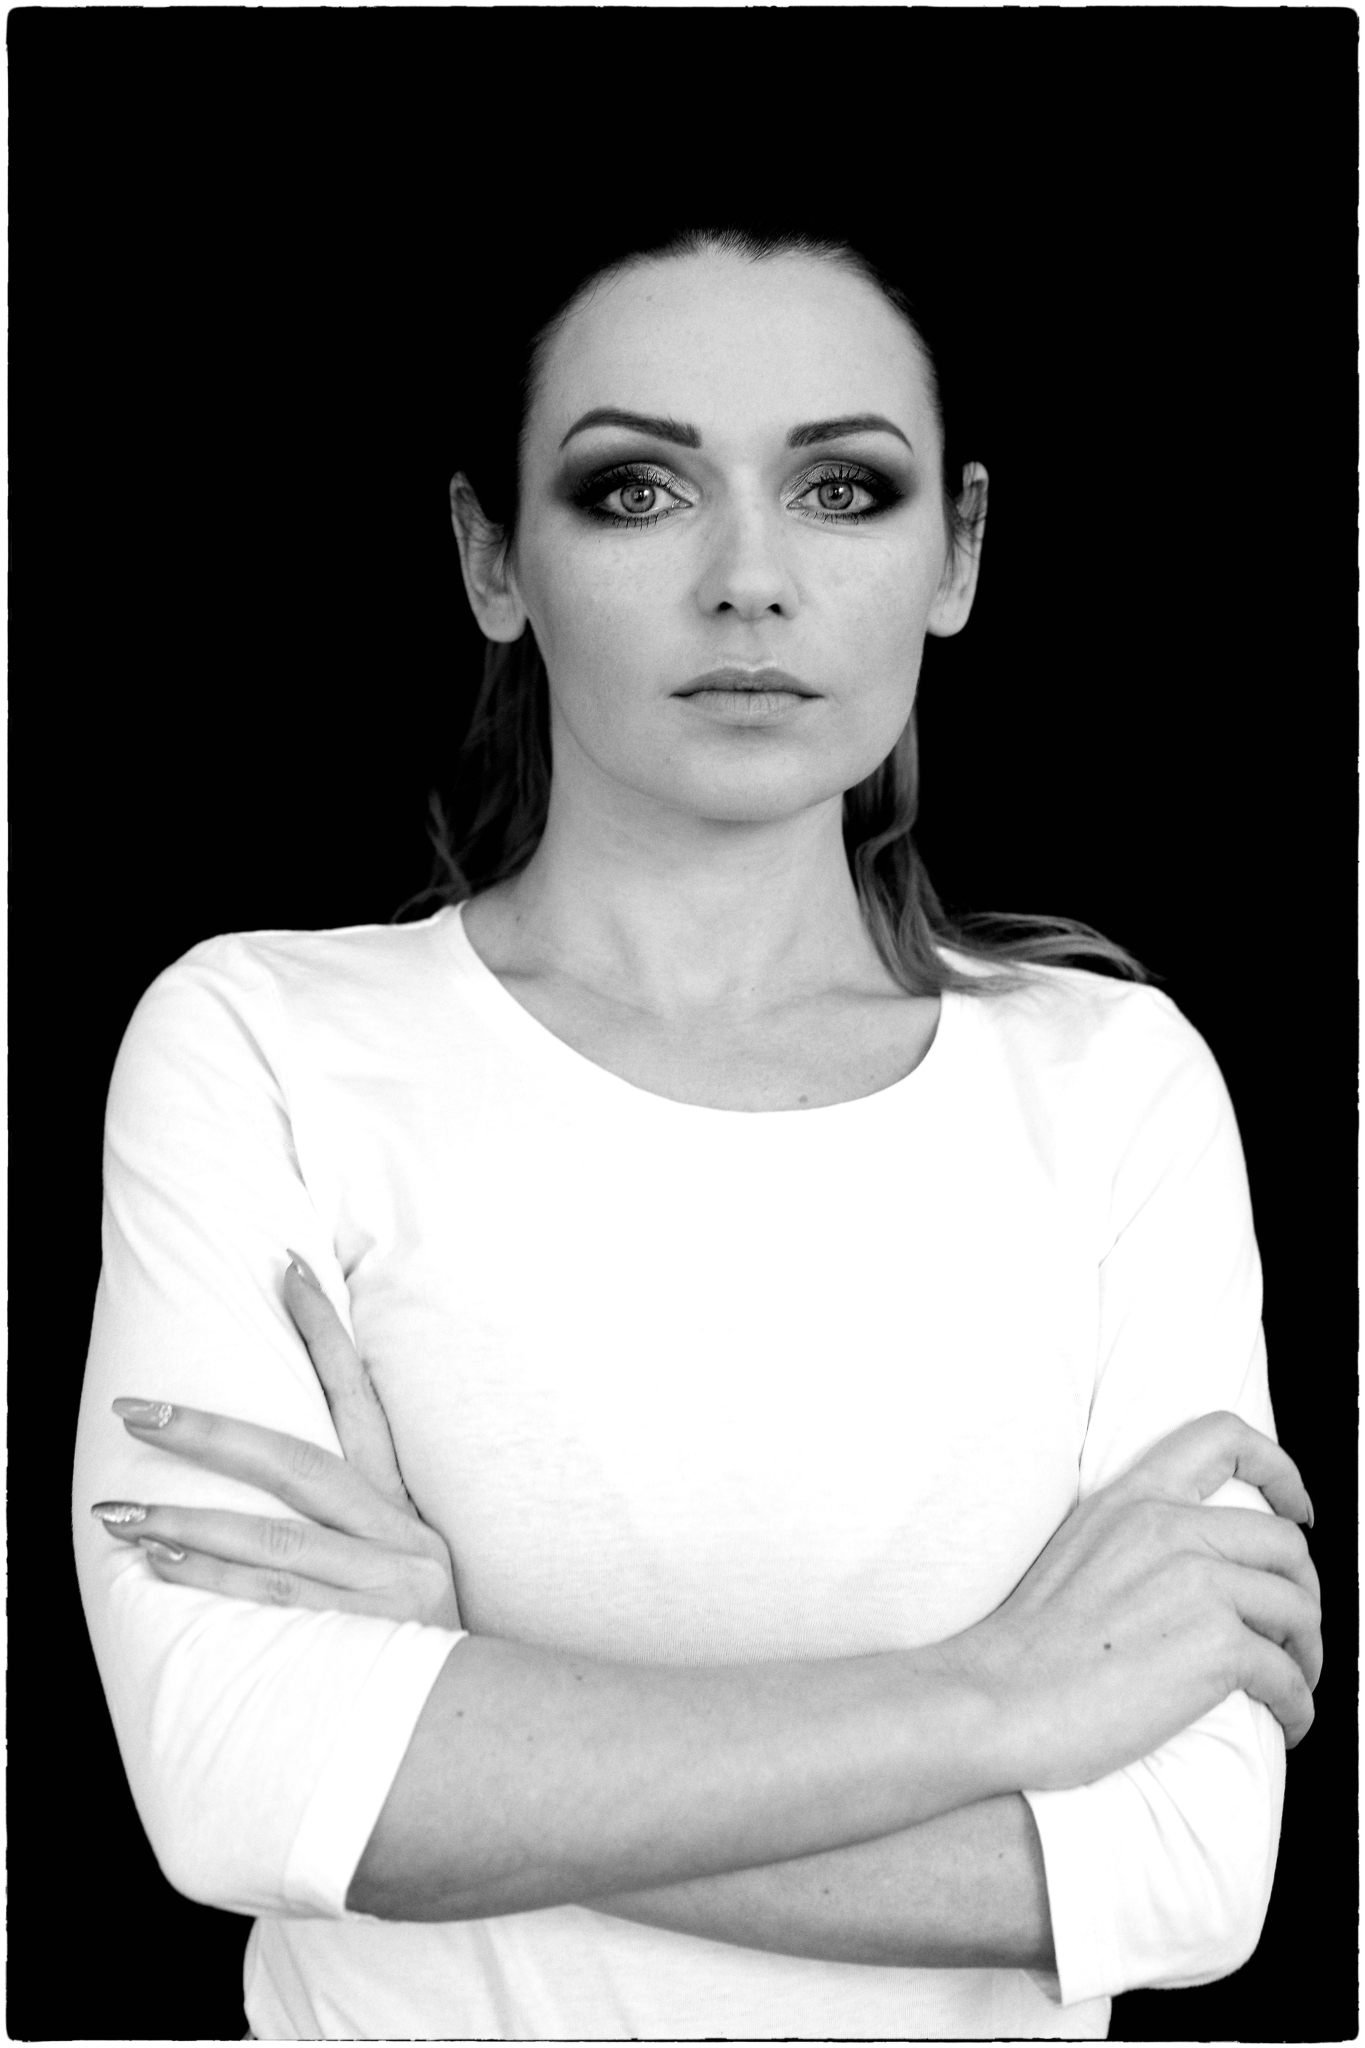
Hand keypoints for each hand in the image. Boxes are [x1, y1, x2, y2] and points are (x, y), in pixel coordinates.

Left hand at [93, 1253, 460, 1628]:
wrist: (484, 1727)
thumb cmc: (417, 1655)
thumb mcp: (402, 1581)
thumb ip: (348, 1539)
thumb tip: (265, 1490)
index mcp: (403, 1510)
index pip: (360, 1398)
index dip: (324, 1332)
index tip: (285, 1268)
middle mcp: (400, 1536)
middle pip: (295, 1460)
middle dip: (209, 1432)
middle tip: (136, 1410)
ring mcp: (387, 1585)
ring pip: (273, 1536)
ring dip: (185, 1520)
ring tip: (118, 1511)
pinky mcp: (368, 1634)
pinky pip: (272, 1596)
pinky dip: (210, 1575)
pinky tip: (158, 1560)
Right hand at [954, 1412, 1320, 1790]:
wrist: (999, 1698)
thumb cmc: (1028, 1645)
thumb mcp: (1078, 1551)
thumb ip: (1137, 1540)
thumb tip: (1197, 1569)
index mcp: (1133, 1499)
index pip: (1222, 1438)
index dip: (1279, 1469)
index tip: (1297, 1509)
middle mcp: (1171, 1529)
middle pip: (1284, 1544)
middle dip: (1304, 1590)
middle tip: (1294, 1629)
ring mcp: (1199, 1585)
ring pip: (1298, 1609)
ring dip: (1307, 1653)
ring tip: (1294, 1682)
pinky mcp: (1217, 1648)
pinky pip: (1289, 1677)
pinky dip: (1299, 1706)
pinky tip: (1287, 1723)